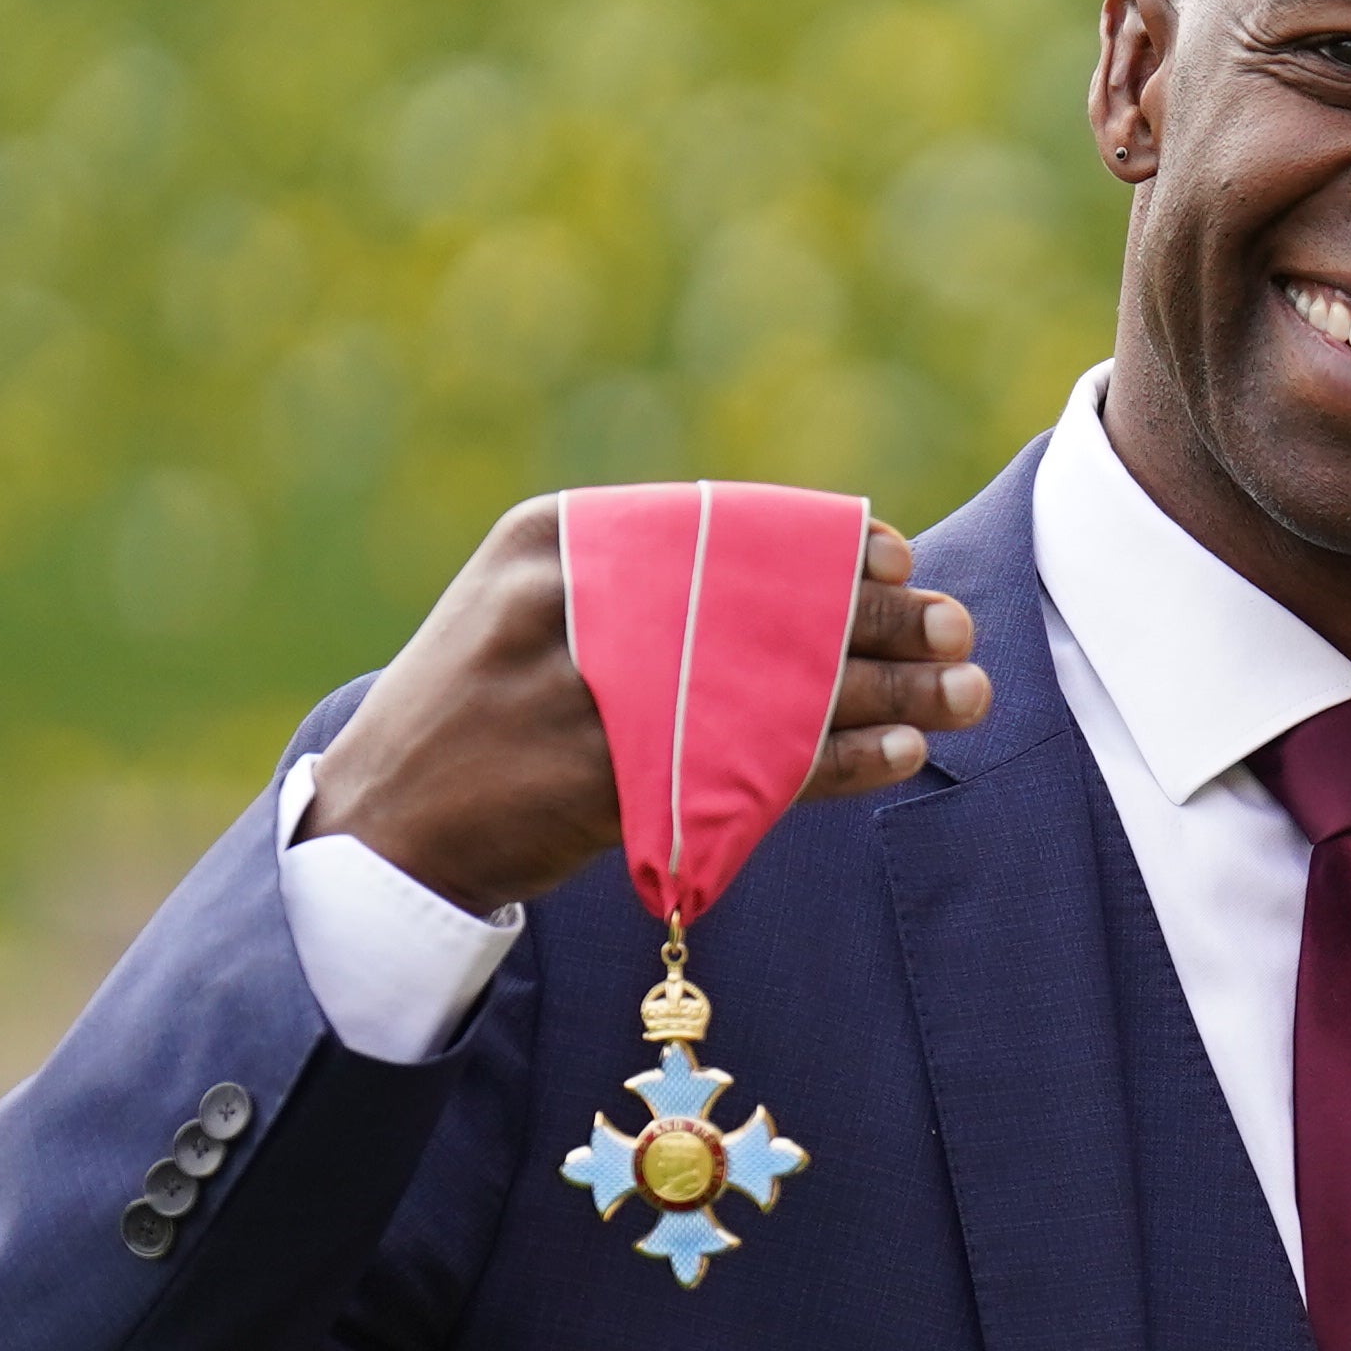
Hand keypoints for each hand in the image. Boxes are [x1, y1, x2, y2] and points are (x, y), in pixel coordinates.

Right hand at [301, 506, 988, 914]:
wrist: (383, 824)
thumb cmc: (480, 708)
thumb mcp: (536, 606)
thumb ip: (645, 580)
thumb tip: (811, 572)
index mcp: (558, 542)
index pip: (724, 525)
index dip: (826, 542)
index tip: (898, 556)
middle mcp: (578, 603)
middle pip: (770, 601)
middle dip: (879, 615)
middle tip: (957, 624)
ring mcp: (595, 695)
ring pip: (782, 686)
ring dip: (891, 691)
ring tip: (968, 691)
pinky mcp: (618, 783)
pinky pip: (761, 768)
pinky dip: (841, 763)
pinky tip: (906, 754)